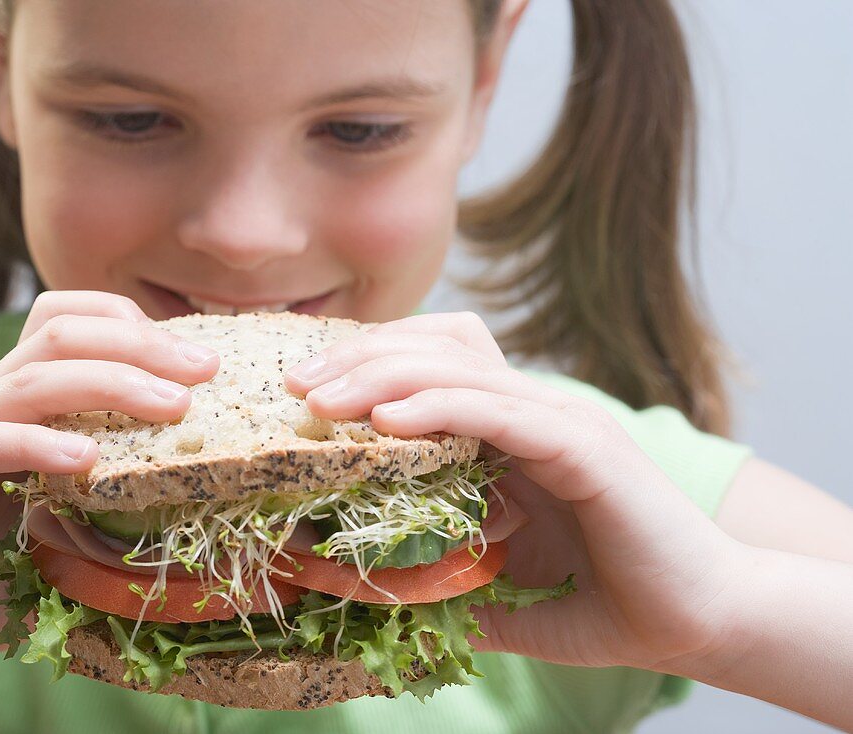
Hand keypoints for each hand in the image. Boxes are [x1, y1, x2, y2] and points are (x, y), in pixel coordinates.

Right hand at [0, 291, 219, 675]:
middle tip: (205, 369)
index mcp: (18, 408)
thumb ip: (113, 515)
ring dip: (110, 382)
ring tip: (172, 405)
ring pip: (29, 379)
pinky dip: (34, 443)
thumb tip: (202, 522)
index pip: (69, 324)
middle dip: (141, 343)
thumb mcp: (63, 540)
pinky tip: (84, 461)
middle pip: (61, 335)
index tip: (199, 360)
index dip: (135, 326)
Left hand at [284, 311, 743, 671]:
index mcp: (510, 429)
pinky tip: (386, 421)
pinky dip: (439, 408)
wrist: (695, 623)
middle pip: (435, 350)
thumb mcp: (492, 587)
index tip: (304, 391)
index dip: (368, 362)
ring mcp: (561, 422)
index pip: (433, 362)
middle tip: (294, 384)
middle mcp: (533, 410)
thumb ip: (433, 579)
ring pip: (459, 371)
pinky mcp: (586, 449)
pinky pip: (499, 412)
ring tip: (319, 399)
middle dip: (359, 358)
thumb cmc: (600, 602)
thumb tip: (353, 587)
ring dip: (382, 376)